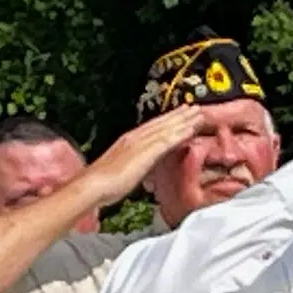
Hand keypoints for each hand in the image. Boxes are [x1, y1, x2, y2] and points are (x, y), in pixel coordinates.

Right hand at [83, 109, 207, 205]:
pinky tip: (191, 130)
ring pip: (166, 128)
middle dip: (178, 115)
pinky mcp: (145, 152)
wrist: (93, 185)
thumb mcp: (122, 170)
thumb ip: (134, 166)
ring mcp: (140, 143)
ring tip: (199, 114)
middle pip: (161, 123)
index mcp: (128, 141)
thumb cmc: (104, 183)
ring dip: (184, 120)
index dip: (167, 120)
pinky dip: (180, 134)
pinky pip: (166, 140)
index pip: (152, 127)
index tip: (179, 114)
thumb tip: (140, 169)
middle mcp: (135, 138)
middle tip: (195, 107)